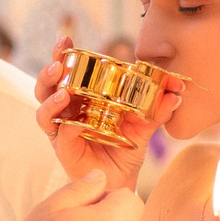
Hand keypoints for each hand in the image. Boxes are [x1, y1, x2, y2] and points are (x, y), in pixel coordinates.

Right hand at [32, 38, 185, 191]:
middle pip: (46, 88)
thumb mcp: (143, 125)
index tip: (65, 40)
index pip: (65, 72)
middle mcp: (66, 112)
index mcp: (81, 99)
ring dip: (52, 99)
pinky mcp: (65, 150)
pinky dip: (68, 128)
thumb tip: (175, 92)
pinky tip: (76, 124)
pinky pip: (61, 136)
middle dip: (49, 73)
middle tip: (58, 64)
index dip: (61, 55)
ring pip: (44, 111)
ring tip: (63, 93)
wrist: (124, 181)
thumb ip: (156, 109)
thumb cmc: (126, 149)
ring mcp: (62, 131)